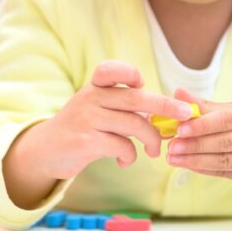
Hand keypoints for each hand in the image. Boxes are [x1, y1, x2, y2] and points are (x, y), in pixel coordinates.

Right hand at [4, 61, 194, 206]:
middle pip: (136, 98)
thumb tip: (165, 113)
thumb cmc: (82, 127)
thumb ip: (124, 105)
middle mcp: (90, 98)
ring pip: (134, 124)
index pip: (111, 69)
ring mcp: (87, 119)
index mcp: (95, 86)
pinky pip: (122, 146)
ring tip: (154, 150)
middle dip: (166, 106)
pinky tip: (126, 161)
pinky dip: (131, 156)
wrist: (45, 151)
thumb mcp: (97, 107)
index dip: (129, 73)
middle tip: (186, 115)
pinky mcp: (86, 142)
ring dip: (152, 139)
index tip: (142, 83)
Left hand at [165, 88, 231, 195]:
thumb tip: (177, 92)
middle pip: (226, 143)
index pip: (228, 120)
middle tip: (172, 146)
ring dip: (196, 161)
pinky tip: (189, 165)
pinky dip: (205, 169)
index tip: (180, 128)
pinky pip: (227, 173)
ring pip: (225, 161)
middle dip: (195, 145)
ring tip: (173, 158)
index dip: (203, 125)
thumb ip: (206, 105)